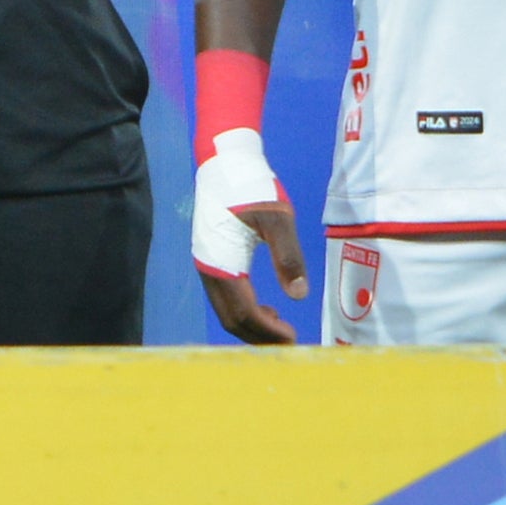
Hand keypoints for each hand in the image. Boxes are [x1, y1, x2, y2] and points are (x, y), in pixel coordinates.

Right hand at [193, 126, 305, 347]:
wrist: (224, 160)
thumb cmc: (252, 185)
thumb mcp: (277, 218)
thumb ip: (288, 257)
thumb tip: (298, 295)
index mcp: (222, 264)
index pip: (244, 313)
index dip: (268, 332)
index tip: (293, 341)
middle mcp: (209, 269)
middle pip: (231, 319)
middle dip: (259, 336)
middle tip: (290, 344)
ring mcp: (207, 264)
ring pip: (226, 310)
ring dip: (252, 325)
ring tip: (281, 328)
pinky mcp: (211, 258)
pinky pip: (225, 296)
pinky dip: (244, 309)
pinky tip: (267, 306)